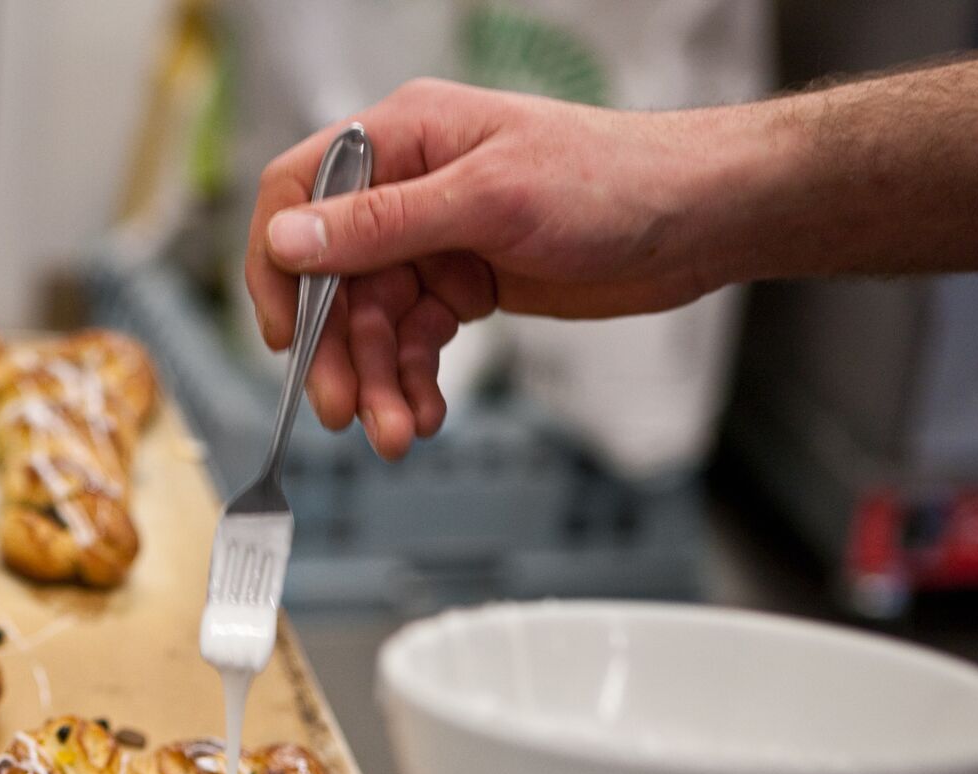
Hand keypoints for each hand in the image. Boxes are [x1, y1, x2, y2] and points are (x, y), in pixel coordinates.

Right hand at [246, 79, 750, 458]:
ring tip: (396, 432)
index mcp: (402, 137)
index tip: (286, 334)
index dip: (279, 266)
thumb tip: (288, 239)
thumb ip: (382, 224)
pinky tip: (425, 413)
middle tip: (343, 411)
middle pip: (334, 278)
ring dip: (379, 381)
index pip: (298, 194)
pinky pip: (415, 341)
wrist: (698, 220)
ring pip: (374, 322)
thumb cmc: (611, 181)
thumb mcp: (488, 201)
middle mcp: (408, 186)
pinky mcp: (464, 283)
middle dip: (338, 351)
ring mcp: (435, 237)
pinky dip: (414, 381)